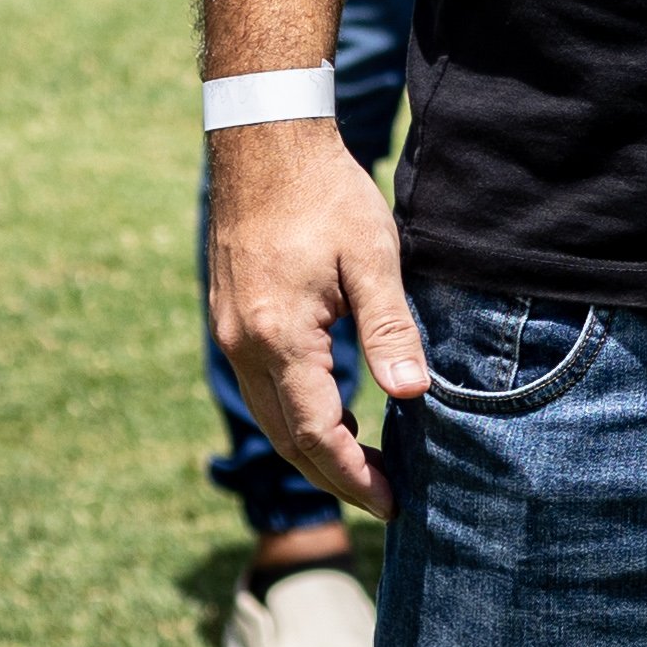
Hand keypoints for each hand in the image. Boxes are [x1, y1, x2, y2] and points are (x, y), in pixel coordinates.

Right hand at [209, 119, 427, 520]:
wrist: (266, 146)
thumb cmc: (327, 195)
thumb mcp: (374, 258)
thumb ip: (391, 329)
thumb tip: (415, 394)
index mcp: (279, 339)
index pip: (316, 433)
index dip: (354, 474)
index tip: (394, 501)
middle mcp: (244, 347)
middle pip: (288, 438)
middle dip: (336, 475)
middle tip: (387, 499)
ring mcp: (231, 335)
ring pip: (272, 417)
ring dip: (317, 448)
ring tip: (371, 464)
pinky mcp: (233, 321)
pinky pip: (264, 388)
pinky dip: (300, 413)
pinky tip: (340, 413)